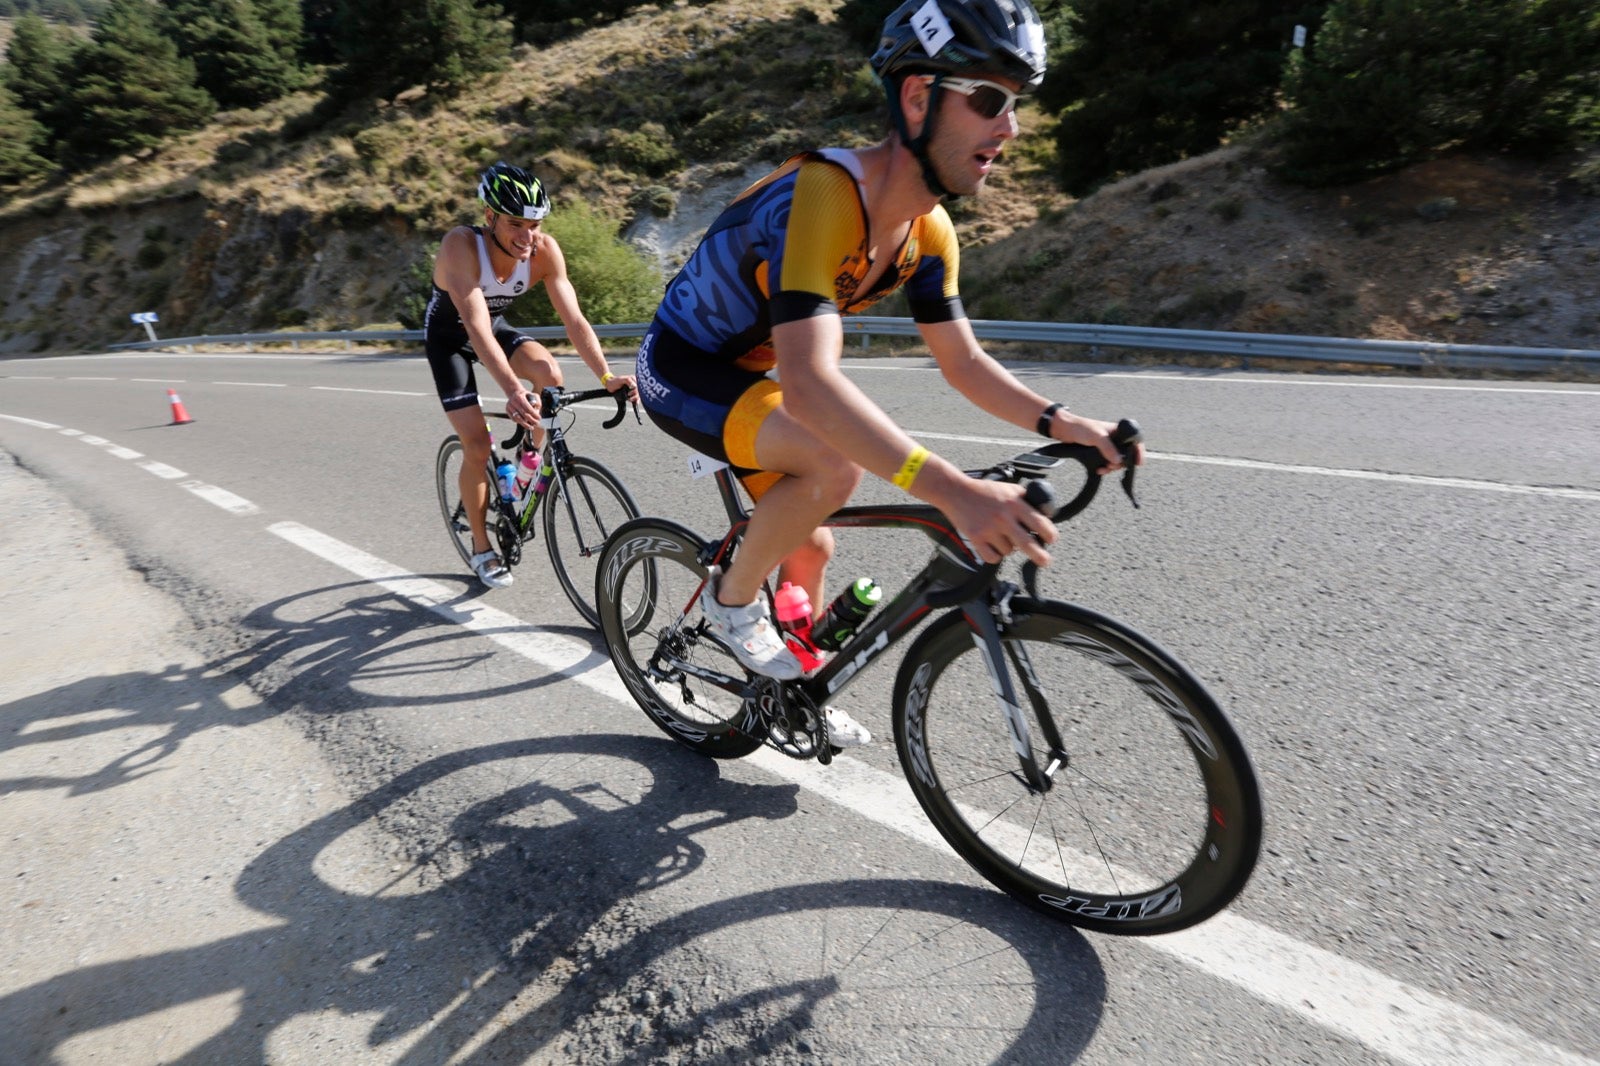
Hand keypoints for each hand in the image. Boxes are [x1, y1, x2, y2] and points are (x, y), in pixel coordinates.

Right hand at [505, 390, 541, 430]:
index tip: (539, 418)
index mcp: (520, 397)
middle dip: (531, 420)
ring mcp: (509, 406)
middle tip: (536, 423)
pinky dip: (519, 422)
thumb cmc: (526, 395)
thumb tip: (536, 412)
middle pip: (523, 414)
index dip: (534, 414)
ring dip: (525, 424)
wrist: (515, 393)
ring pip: (518, 418)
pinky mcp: (507, 410)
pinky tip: (524, 423)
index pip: (528, 408)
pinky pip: (513, 419)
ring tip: (531, 427)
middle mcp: (513, 401)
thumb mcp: (534, 396)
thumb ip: (537, 403)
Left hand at [604, 373, 638, 403]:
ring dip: (635, 398)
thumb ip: (628, 381)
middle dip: (635, 395)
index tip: (630, 392)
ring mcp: (633, 389)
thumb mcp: (621, 379)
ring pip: (638, 395)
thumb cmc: (615, 381)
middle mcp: (635, 384)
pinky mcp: (632, 394)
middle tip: (628, 395)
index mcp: (633, 379)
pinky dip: (636, 400)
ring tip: (629, 399)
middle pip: (639, 391)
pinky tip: (636, 403)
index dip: (635, 390)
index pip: (639, 385)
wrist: (610, 385)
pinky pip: (636, 397)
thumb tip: (634, 386)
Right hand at [941, 477, 1057, 565]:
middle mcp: (1003, 517)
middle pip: (1028, 543)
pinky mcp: (976, 538)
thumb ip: (1025, 499)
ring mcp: (989, 529)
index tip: (1052, 540)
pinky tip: (993, 546)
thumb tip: (1044, 513)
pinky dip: (995, 555)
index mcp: (1014, 503)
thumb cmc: (984, 491)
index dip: (1049, 534)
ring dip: (1009, 548)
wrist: (955, 492)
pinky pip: (993, 557)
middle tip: (1045, 561)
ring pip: (1009, 551)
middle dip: (1039, 556)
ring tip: (1001, 537)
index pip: (1039, 522)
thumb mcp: (1009, 488)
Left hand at [1051, 412, 1145, 473]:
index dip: (1138, 452)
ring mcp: (1106, 446)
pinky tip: (1099, 470)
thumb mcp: (1096, 437)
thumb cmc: (1080, 427)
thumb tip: (1118, 460)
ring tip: (1104, 469)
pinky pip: (1106, 463)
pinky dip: (1104, 468)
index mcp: (1117, 431)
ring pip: (1116, 461)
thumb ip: (1108, 448)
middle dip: (1121, 463)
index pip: (1134, 441)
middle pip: (1126, 455)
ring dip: (1111, 467)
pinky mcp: (1098, 453)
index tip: (1138, 463)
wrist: (1063, 430)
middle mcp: (1113, 439)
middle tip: (1112, 466)